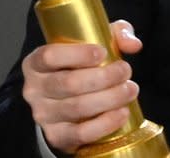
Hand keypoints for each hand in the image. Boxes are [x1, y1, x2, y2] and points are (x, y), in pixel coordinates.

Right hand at [21, 20, 142, 152]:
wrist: (71, 100)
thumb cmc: (83, 65)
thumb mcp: (97, 42)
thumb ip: (116, 34)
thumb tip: (134, 45)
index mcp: (37, 63)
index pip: (50, 56)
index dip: (77, 54)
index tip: (103, 52)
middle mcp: (35, 89)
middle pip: (68, 83)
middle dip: (104, 77)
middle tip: (126, 70)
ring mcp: (43, 115)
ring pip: (77, 107)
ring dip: (110, 98)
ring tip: (130, 89)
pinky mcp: (57, 135)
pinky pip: (80, 133)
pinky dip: (105, 123)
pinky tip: (122, 112)